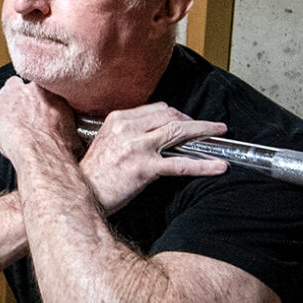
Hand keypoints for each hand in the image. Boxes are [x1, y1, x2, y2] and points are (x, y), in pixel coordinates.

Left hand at [0, 76, 82, 172]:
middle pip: (28, 85)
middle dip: (26, 93)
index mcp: (53, 92)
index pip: (47, 88)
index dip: (44, 97)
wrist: (41, 148)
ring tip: (7, 104)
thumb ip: (68, 125)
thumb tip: (74, 133)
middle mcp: (34, 88)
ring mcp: (15, 94)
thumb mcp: (73, 131)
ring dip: (8, 96)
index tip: (45, 105)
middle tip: (27, 106)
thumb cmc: (57, 143)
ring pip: (9, 88)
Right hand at [79, 102, 228, 213]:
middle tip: (210, 127)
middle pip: (170, 116)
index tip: (188, 121)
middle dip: (194, 121)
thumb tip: (154, 128)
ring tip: (219, 134)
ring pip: (178, 132)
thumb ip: (128, 132)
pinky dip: (203, 165)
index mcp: (118, 119)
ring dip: (203, 131)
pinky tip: (217, 166)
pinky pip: (180, 164)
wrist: (83, 194)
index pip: (157, 109)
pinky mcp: (144, 168)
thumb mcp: (107, 142)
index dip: (177, 114)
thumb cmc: (95, 173)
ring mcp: (136, 147)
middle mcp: (128, 129)